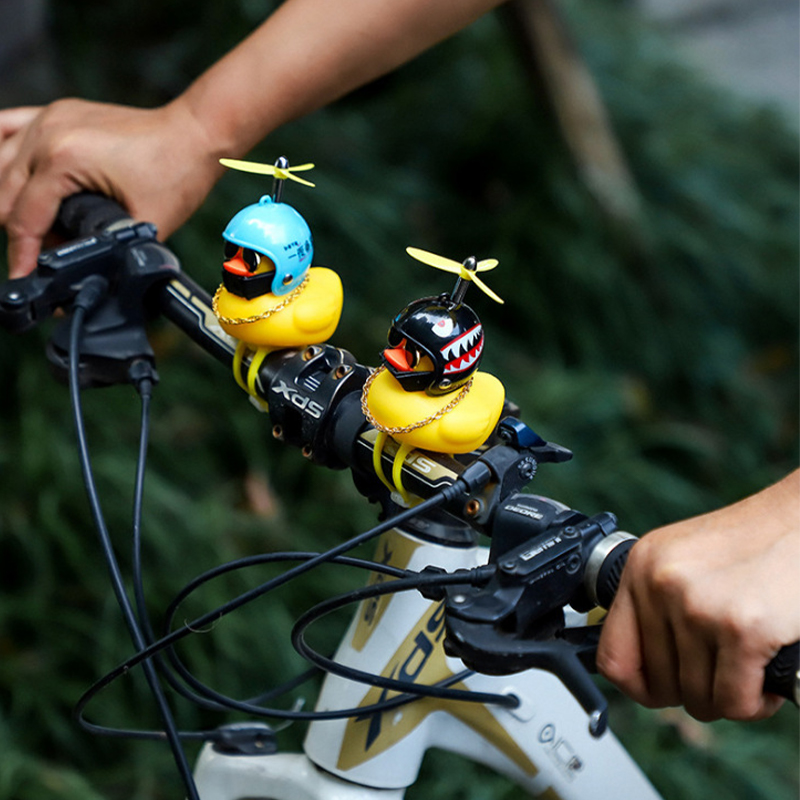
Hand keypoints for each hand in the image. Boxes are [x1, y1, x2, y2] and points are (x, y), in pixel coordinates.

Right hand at [0, 98, 224, 277]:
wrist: (195, 134)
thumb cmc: (177, 171)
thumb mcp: (141, 224)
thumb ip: (104, 248)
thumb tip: (81, 274)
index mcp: (64, 158)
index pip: (24, 217)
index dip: (23, 256)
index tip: (25, 279)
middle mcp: (47, 133)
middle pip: (5, 194)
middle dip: (21, 233)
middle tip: (41, 259)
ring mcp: (49, 118)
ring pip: (1, 166)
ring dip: (12, 202)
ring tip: (39, 231)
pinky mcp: (56, 113)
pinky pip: (7, 130)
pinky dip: (3, 158)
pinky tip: (7, 183)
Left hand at [597, 470, 799, 721]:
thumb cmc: (756, 543)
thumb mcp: (686, 561)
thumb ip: (659, 603)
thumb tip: (642, 672)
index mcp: (640, 565)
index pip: (611, 655)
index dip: (639, 684)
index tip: (663, 688)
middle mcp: (659, 583)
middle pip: (658, 683)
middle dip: (697, 690)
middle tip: (726, 672)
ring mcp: (696, 605)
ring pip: (698, 698)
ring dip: (731, 698)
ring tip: (750, 670)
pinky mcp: (741, 628)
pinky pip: (735, 702)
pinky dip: (756, 704)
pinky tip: (767, 679)